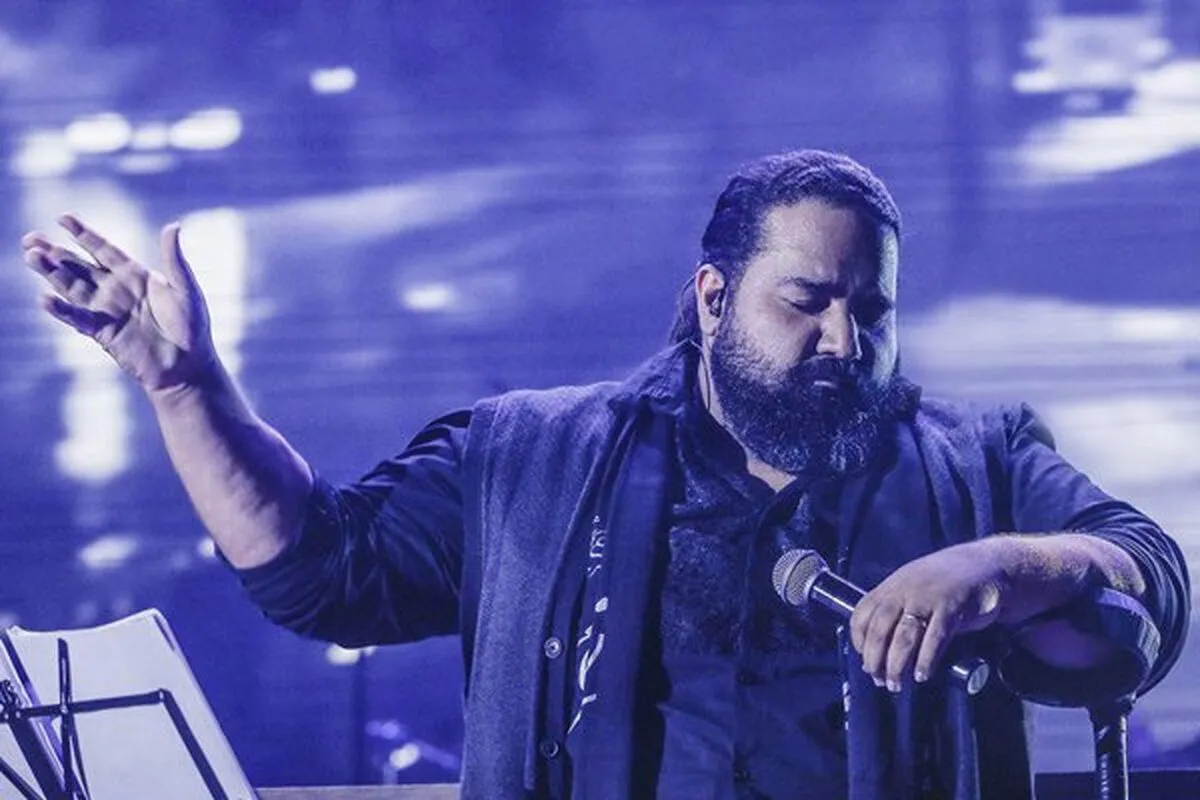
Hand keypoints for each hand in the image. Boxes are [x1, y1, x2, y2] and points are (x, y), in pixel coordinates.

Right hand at [22, 215, 215, 394]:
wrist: (188, 365)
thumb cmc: (192, 327)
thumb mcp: (186, 288)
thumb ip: (174, 259)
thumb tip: (173, 226)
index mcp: (135, 275)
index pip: (103, 249)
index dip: (83, 233)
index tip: (62, 217)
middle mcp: (116, 290)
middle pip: (79, 266)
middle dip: (55, 252)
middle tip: (30, 238)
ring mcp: (107, 311)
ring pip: (72, 287)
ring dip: (51, 273)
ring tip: (31, 256)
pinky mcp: (103, 333)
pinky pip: (78, 318)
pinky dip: (61, 309)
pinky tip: (44, 298)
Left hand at [849, 541, 1008, 691]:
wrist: (986, 565)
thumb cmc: (945, 583)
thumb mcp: (913, 587)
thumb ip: (896, 610)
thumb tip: (879, 649)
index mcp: (892, 586)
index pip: (862, 613)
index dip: (858, 640)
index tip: (864, 659)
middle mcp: (905, 590)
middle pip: (880, 628)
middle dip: (875, 658)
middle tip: (879, 679)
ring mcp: (929, 599)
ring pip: (904, 636)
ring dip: (896, 664)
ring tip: (896, 684)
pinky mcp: (953, 608)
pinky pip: (935, 638)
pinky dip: (926, 659)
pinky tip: (922, 674)